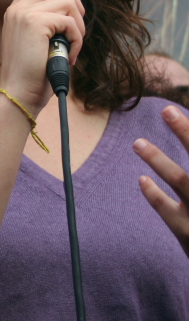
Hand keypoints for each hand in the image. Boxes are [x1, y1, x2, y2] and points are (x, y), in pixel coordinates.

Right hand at [0, 0, 84, 114]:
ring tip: (73, 45)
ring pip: (68, 2)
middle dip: (76, 2)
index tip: (71, 10)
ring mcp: (24, 13)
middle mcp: (17, 7)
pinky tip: (70, 56)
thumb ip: (46, 19)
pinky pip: (70, 22)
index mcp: (16, 9)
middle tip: (76, 28)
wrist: (19, 94)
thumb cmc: (32, 73)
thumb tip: (73, 4)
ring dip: (79, 25)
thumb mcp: (36, 40)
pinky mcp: (35, 23)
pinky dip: (77, 40)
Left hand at [133, 105, 188, 257]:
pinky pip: (168, 211)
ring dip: (157, 158)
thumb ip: (188, 181)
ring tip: (137, 143)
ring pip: (180, 179)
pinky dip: (154, 194)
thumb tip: (184, 138)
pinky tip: (142, 179)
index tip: (173, 109)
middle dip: (185, 131)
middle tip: (167, 110)